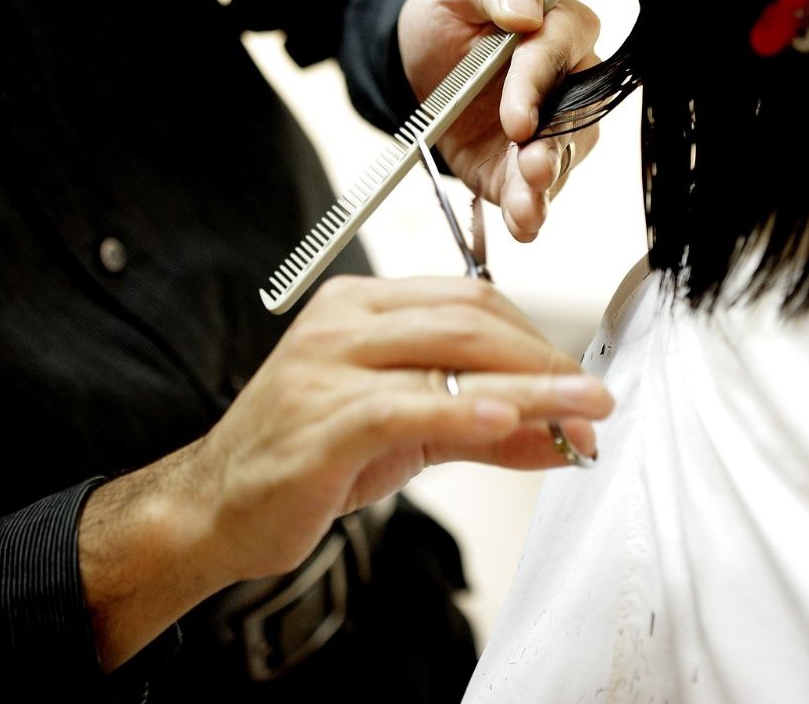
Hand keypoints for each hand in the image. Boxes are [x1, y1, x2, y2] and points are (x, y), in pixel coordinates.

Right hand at [79, 274, 612, 669]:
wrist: (214, 508)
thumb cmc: (305, 459)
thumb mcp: (407, 435)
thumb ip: (485, 428)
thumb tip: (564, 434)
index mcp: (359, 307)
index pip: (469, 299)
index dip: (535, 339)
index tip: (578, 380)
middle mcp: (342, 323)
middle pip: (468, 317)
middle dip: (542, 359)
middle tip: (594, 400)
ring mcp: (326, 367)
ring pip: (448, 355)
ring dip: (528, 385)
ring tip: (581, 413)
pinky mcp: (319, 420)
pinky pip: (405, 405)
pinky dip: (464, 411)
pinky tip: (508, 421)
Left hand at [397, 0, 601, 241]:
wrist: (424, 56)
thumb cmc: (455, 10)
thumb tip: (524, 11)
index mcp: (564, 28)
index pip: (558, 55)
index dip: (537, 87)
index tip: (516, 119)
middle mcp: (570, 84)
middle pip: (574, 117)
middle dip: (553, 148)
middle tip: (533, 168)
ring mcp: (550, 131)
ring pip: (561, 160)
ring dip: (544, 188)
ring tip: (527, 210)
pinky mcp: (521, 167)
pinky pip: (534, 192)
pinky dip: (529, 213)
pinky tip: (523, 228)